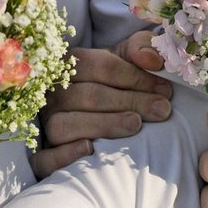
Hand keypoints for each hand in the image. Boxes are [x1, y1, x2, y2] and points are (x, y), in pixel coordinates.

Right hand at [31, 30, 169, 177]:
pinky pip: (44, 158)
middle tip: (163, 110)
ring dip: (102, 125)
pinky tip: (89, 149)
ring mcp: (45, 123)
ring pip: (65, 125)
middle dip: (130, 102)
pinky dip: (64, 155)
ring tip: (136, 125)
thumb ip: (143, 48)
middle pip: (88, 96)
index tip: (166, 91)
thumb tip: (153, 61)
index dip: (135, 78)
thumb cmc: (113, 82)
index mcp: (70, 64)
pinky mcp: (42, 155)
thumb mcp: (127, 59)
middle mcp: (53, 93)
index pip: (100, 66)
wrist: (96, 109)